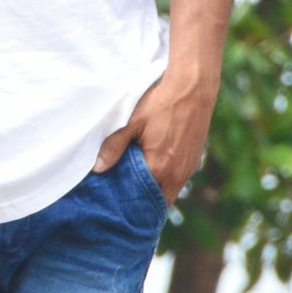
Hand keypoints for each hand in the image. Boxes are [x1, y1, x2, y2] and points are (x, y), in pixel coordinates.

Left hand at [92, 69, 214, 202]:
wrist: (192, 88)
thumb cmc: (160, 104)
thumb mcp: (132, 123)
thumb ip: (114, 147)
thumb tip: (97, 169)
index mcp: (160, 169)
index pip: (143, 201)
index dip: (129, 204)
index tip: (116, 202)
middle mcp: (177, 175)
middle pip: (157, 201)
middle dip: (141, 200)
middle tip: (123, 195)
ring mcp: (188, 169)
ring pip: (169, 191)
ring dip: (154, 190)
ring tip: (135, 182)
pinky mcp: (194, 160)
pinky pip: (178, 180)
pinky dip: (166, 180)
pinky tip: (153, 168)